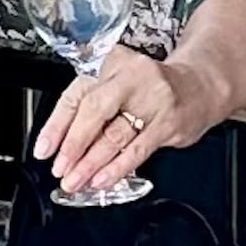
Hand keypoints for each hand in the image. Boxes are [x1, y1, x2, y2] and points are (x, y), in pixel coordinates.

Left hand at [37, 32, 191, 202]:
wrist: (202, 85)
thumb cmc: (152, 86)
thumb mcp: (120, 81)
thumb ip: (92, 102)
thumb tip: (59, 140)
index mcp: (112, 64)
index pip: (78, 95)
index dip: (57, 125)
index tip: (44, 148)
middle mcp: (132, 78)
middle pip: (95, 112)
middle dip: (74, 145)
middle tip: (60, 168)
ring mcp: (154, 100)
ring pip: (115, 136)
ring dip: (91, 164)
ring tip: (76, 180)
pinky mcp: (169, 123)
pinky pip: (138, 150)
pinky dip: (117, 168)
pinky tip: (102, 180)